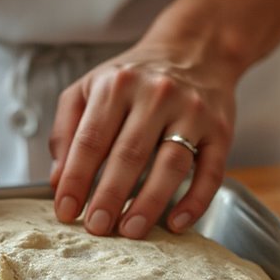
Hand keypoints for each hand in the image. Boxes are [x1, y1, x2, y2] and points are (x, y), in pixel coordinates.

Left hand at [49, 42, 234, 238]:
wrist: (195, 50)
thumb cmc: (134, 78)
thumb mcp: (89, 88)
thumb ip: (67, 130)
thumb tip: (58, 179)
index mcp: (118, 85)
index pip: (91, 139)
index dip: (76, 178)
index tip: (66, 210)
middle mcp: (157, 95)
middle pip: (130, 154)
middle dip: (109, 196)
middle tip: (96, 227)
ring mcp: (192, 112)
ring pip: (171, 165)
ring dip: (149, 202)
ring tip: (130, 229)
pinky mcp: (220, 130)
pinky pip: (211, 172)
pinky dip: (195, 202)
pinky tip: (175, 223)